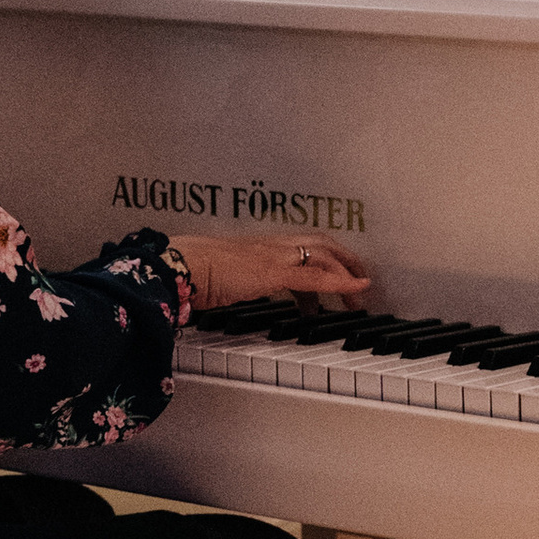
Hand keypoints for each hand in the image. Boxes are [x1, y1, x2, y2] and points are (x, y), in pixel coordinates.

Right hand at [175, 231, 371, 311]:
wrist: (179, 267)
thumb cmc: (190, 273)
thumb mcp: (221, 279)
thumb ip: (235, 283)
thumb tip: (236, 294)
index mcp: (259, 246)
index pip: (300, 244)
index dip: (324, 255)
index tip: (337, 271)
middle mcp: (270, 245)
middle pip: (321, 243)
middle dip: (345, 260)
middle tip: (359, 282)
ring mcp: (273, 256)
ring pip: (324, 255)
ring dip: (346, 273)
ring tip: (358, 295)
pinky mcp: (273, 271)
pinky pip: (315, 276)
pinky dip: (339, 282)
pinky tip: (354, 290)